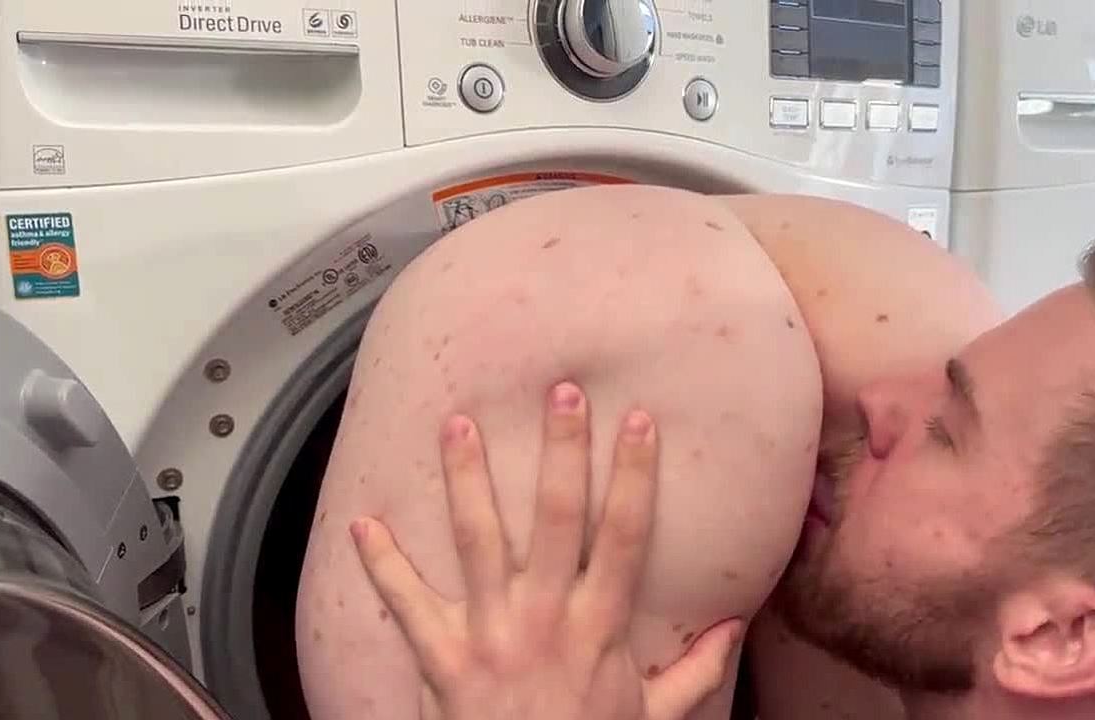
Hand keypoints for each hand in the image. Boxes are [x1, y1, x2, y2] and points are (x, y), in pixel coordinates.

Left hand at [349, 382, 744, 719]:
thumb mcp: (652, 718)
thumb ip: (694, 673)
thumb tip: (732, 629)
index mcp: (599, 627)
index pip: (624, 534)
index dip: (634, 474)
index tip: (638, 421)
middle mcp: (545, 618)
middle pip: (558, 518)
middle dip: (561, 450)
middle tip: (560, 392)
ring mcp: (490, 634)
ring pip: (479, 541)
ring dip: (468, 480)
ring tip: (458, 426)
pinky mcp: (442, 658)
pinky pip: (406, 605)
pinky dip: (382, 564)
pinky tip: (362, 523)